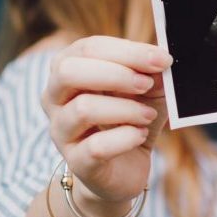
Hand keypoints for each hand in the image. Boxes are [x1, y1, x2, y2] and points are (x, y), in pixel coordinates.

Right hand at [42, 36, 172, 206]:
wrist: (124, 168)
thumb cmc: (130, 119)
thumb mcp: (147, 90)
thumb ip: (152, 72)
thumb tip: (161, 58)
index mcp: (68, 69)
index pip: (88, 48)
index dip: (127, 51)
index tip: (161, 59)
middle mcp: (54, 98)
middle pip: (68, 71)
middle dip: (115, 74)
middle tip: (146, 84)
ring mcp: (61, 131)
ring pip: (83, 109)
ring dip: (125, 108)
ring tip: (148, 115)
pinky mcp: (76, 161)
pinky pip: (96, 146)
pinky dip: (125, 138)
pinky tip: (140, 135)